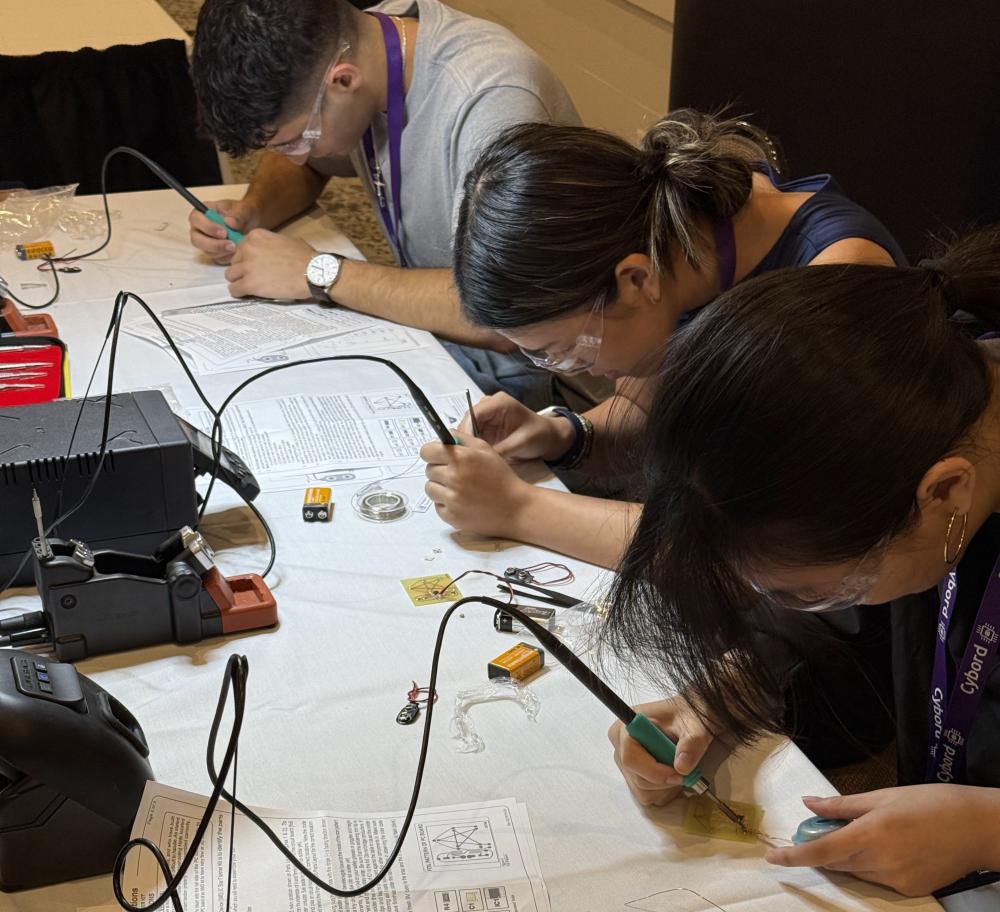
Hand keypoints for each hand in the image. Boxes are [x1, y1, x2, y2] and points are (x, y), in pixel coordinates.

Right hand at [189, 198, 259, 263]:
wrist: (252, 224)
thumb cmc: (243, 212)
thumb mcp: (243, 208)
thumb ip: (237, 214)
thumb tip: (229, 222)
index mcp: (202, 213)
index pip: (196, 219)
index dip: (208, 227)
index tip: (224, 233)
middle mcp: (200, 229)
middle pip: (197, 240)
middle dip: (214, 245)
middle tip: (232, 245)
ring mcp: (206, 242)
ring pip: (208, 251)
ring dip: (223, 252)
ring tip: (238, 247)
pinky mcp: (215, 253)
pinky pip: (218, 259)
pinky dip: (228, 257)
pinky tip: (238, 252)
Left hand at [224, 230, 315, 299]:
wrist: (313, 272)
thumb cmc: (304, 257)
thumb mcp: (285, 240)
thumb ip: (269, 243)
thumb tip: (267, 250)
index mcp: (255, 236)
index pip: (240, 248)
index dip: (247, 258)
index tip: (255, 265)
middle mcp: (248, 249)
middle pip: (234, 261)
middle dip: (242, 270)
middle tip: (256, 277)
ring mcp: (248, 267)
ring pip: (230, 275)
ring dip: (239, 281)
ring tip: (252, 286)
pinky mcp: (250, 284)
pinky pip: (234, 290)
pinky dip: (240, 293)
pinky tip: (249, 294)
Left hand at [421, 434, 532, 536]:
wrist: (515, 508)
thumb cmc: (501, 477)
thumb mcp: (486, 450)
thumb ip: (462, 438)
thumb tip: (444, 435)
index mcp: (461, 458)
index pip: (426, 451)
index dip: (431, 452)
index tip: (436, 455)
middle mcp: (454, 478)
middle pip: (428, 470)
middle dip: (439, 469)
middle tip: (456, 473)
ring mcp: (452, 499)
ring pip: (430, 489)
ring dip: (440, 487)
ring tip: (459, 488)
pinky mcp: (451, 516)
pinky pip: (437, 506)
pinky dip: (446, 504)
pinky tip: (462, 501)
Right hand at [458, 393, 574, 462]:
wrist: (550, 438)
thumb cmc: (539, 436)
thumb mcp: (521, 443)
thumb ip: (500, 450)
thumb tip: (478, 459)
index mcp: (499, 402)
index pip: (473, 414)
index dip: (465, 431)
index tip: (462, 449)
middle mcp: (489, 406)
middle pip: (467, 422)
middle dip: (463, 440)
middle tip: (461, 458)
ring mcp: (487, 416)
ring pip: (468, 430)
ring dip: (466, 444)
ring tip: (465, 460)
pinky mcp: (486, 427)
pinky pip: (473, 436)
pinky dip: (472, 447)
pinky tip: (472, 458)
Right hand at [607, 696, 712, 806]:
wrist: (686, 721)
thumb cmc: (685, 718)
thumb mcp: (694, 725)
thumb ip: (691, 743)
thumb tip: (682, 767)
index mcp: (625, 728)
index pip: (631, 758)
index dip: (655, 771)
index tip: (679, 772)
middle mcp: (620, 747)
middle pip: (638, 779)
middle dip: (666, 780)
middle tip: (687, 769)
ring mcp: (625, 764)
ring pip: (644, 791)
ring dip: (667, 787)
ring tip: (680, 768)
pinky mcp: (633, 777)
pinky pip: (647, 796)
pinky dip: (665, 791)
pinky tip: (673, 774)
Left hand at [766, 785, 999, 895]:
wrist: (976, 828)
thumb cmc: (928, 802)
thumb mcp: (882, 796)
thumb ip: (841, 805)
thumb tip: (808, 803)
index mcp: (869, 834)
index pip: (821, 851)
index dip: (794, 856)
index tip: (772, 857)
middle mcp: (879, 862)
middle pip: (836, 862)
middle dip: (824, 848)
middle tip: (824, 828)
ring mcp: (896, 880)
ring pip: (856, 871)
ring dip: (849, 856)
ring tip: (867, 832)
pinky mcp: (910, 890)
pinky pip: (878, 879)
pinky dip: (872, 865)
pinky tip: (891, 846)